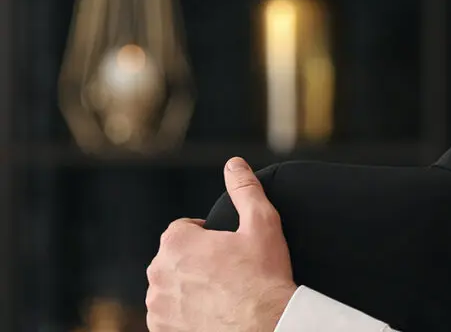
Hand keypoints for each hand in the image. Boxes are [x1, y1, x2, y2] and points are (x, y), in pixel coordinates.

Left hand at [146, 157, 296, 331]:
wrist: (265, 326)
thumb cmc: (264, 276)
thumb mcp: (262, 223)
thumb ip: (245, 189)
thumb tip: (234, 163)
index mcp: (176, 242)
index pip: (183, 230)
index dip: (207, 237)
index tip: (228, 249)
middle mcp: (158, 272)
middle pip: (175, 258)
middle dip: (196, 262)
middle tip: (229, 271)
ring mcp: (157, 305)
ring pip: (171, 287)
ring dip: (189, 288)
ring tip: (222, 294)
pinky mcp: (161, 330)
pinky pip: (168, 315)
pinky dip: (184, 314)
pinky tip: (212, 312)